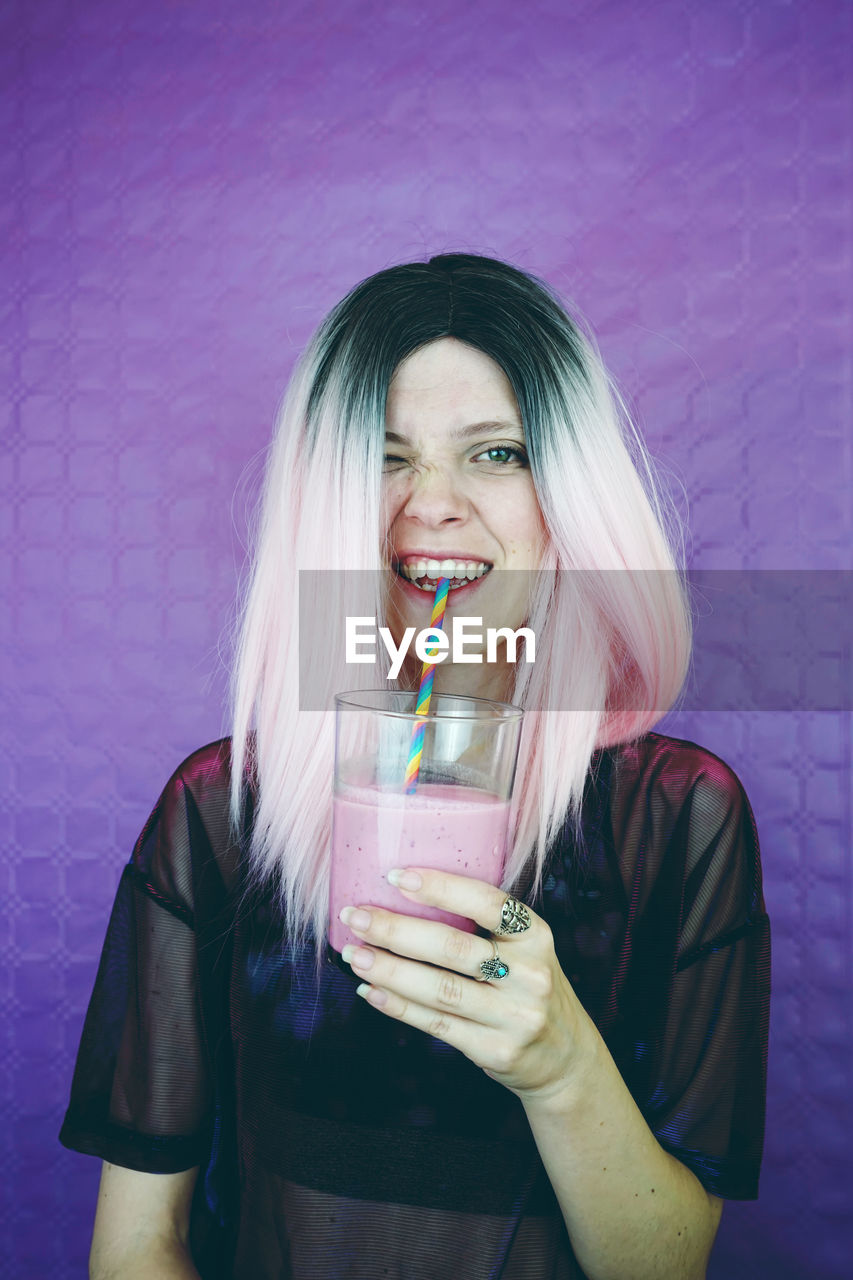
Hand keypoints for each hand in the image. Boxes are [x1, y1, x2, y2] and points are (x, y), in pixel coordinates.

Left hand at [338, 867, 595, 1102]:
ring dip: (389, 969)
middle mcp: (529, 974)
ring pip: (439, 989)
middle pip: (453, 947)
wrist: (566, 1058)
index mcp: (535, 936)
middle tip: (355, 917)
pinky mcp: (495, 1050)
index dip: (440, 887)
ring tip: (354, 954)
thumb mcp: (525, 950)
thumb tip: (404, 897)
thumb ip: (483, 927)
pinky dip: (398, 1006)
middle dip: (396, 930)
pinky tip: (371, 990)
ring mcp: (514, 1016)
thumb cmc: (527, 987)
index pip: (487, 902)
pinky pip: (436, 1024)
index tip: (394, 876)